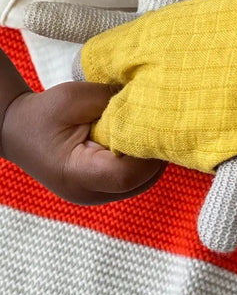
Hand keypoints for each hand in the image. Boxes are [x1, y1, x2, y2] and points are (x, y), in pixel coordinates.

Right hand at [0, 82, 164, 204]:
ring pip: (140, 183)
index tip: (158, 124)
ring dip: (150, 158)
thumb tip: (150, 103)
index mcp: (76, 173)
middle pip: (140, 182)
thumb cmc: (43, 112)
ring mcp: (93, 196)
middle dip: (156, 154)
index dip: (149, 151)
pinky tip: (139, 138)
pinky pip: (131, 180)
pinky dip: (140, 161)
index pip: (127, 175)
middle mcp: (86, 193)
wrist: (15, 129)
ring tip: (151, 129)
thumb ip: (114, 102)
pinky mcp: (98, 190)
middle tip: (162, 123)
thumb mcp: (76, 98)